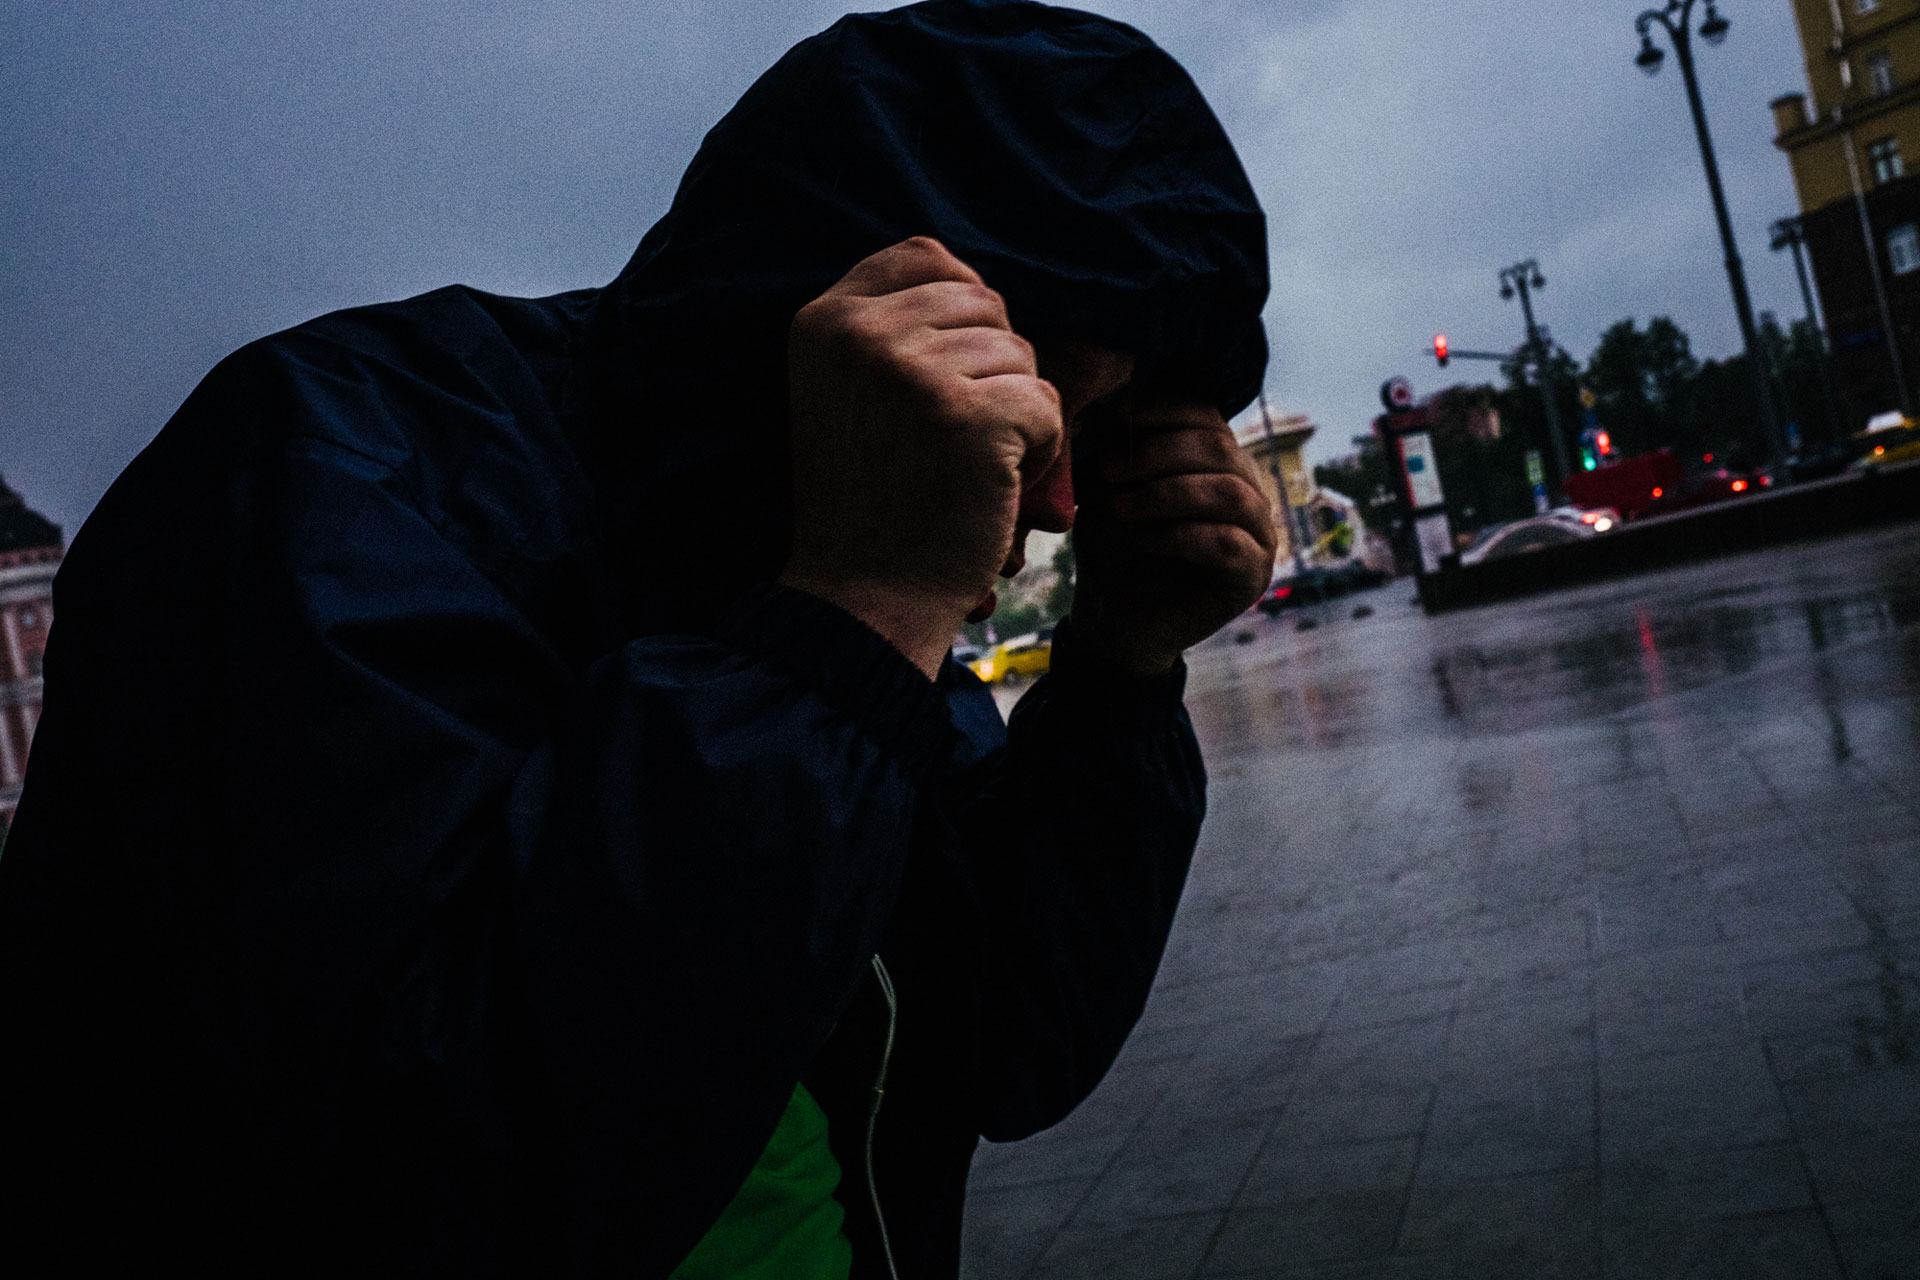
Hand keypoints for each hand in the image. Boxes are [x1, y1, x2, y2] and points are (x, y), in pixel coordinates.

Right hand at [782, 237, 1062, 676]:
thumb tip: (982, 285)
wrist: (862, 597)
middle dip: (994, 367)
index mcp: (826, 319)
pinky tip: (994, 487)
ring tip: (967, 467)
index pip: (926, 253)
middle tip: (954, 437)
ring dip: (1017, 413)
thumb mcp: (848, 391)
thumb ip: (895, 327)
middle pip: (985, 302)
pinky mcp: (971, 416)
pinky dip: (1042, 451)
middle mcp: (862, 333)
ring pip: (1022, 353)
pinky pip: (1049, 402)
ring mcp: (915, 372)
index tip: (948, 376)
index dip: (962, 305)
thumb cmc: (872, 499)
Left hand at [1069, 400, 1275, 675]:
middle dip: (1156, 453)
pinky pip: (1227, 543)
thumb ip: (1113, 448)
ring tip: (1120, 507)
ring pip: (1230, 493)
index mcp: (1215, 458)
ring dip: (1167, 493)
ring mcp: (1257, 533)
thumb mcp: (1106, 489)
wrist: (1115, 620)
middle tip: (1107, 471)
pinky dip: (1178, 536)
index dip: (1158, 409)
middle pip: (1218, 447)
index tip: (1107, 418)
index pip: (1204, 412)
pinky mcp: (1253, 576)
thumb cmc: (1112, 547)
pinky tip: (1141, 540)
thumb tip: (1100, 401)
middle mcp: (1246, 488)